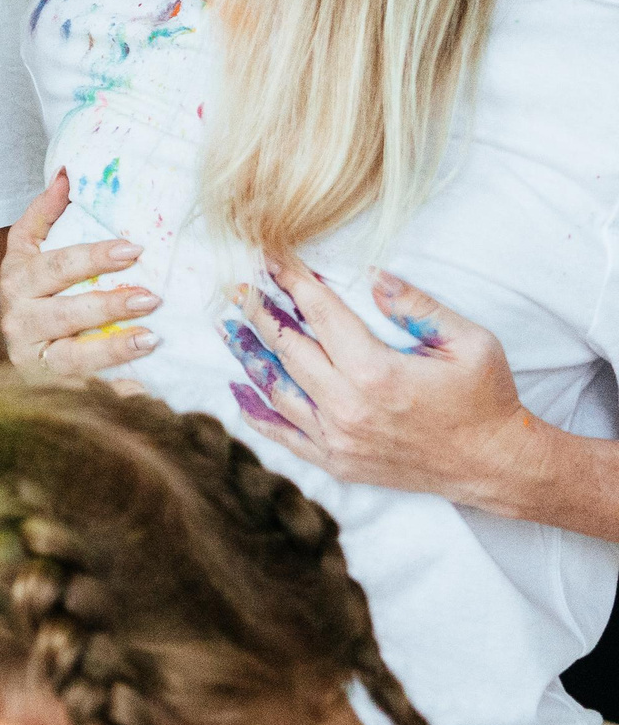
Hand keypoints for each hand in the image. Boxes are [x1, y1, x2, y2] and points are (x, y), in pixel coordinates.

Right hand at [0, 171, 160, 376]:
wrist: (10, 342)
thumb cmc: (29, 290)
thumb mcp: (27, 249)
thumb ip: (44, 213)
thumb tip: (66, 173)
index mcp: (16, 280)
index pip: (55, 267)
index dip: (93, 258)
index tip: (133, 250)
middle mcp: (18, 320)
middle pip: (64, 312)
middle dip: (108, 304)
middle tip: (151, 297)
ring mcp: (32, 358)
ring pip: (72, 356)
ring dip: (113, 347)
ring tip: (151, 338)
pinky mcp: (48, 386)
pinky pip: (83, 388)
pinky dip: (112, 387)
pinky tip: (141, 383)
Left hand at [222, 263, 531, 506]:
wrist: (495, 464)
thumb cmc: (485, 399)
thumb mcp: (470, 342)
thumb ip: (418, 306)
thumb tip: (374, 275)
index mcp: (377, 372)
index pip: (320, 315)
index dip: (291, 282)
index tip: (269, 259)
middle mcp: (348, 406)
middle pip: (287, 349)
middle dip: (260, 312)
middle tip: (239, 287)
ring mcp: (338, 438)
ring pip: (276, 390)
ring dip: (250, 356)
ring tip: (230, 328)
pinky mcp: (337, 461)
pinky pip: (284, 435)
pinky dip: (257, 412)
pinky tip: (239, 391)